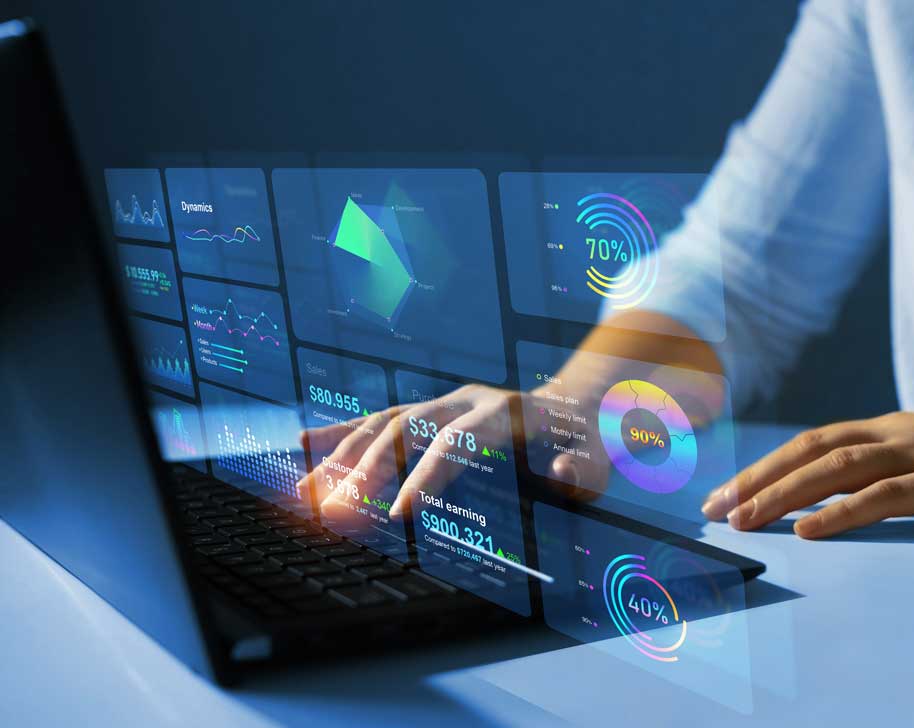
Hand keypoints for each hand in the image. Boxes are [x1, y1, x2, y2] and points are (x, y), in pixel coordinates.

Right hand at [298, 384, 606, 519]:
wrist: (577, 405)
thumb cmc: (589, 442)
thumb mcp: (601, 458)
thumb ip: (585, 468)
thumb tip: (565, 473)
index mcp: (506, 412)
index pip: (458, 441)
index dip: (427, 475)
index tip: (400, 515)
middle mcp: (467, 400)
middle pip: (407, 429)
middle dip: (368, 472)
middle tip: (334, 515)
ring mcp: (444, 403)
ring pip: (385, 424)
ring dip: (343, 458)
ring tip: (305, 494)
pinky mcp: (429, 412)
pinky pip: (379, 420)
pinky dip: (342, 435)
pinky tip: (303, 449)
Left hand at [701, 403, 913, 537]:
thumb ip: (904, 466)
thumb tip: (862, 491)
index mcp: (896, 429)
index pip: (815, 442)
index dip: (767, 466)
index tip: (728, 492)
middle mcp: (899, 434)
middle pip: (810, 450)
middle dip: (756, 479)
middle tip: (713, 509)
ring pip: (834, 470)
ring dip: (782, 496)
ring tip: (743, 521)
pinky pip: (885, 497)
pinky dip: (840, 513)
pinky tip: (809, 531)